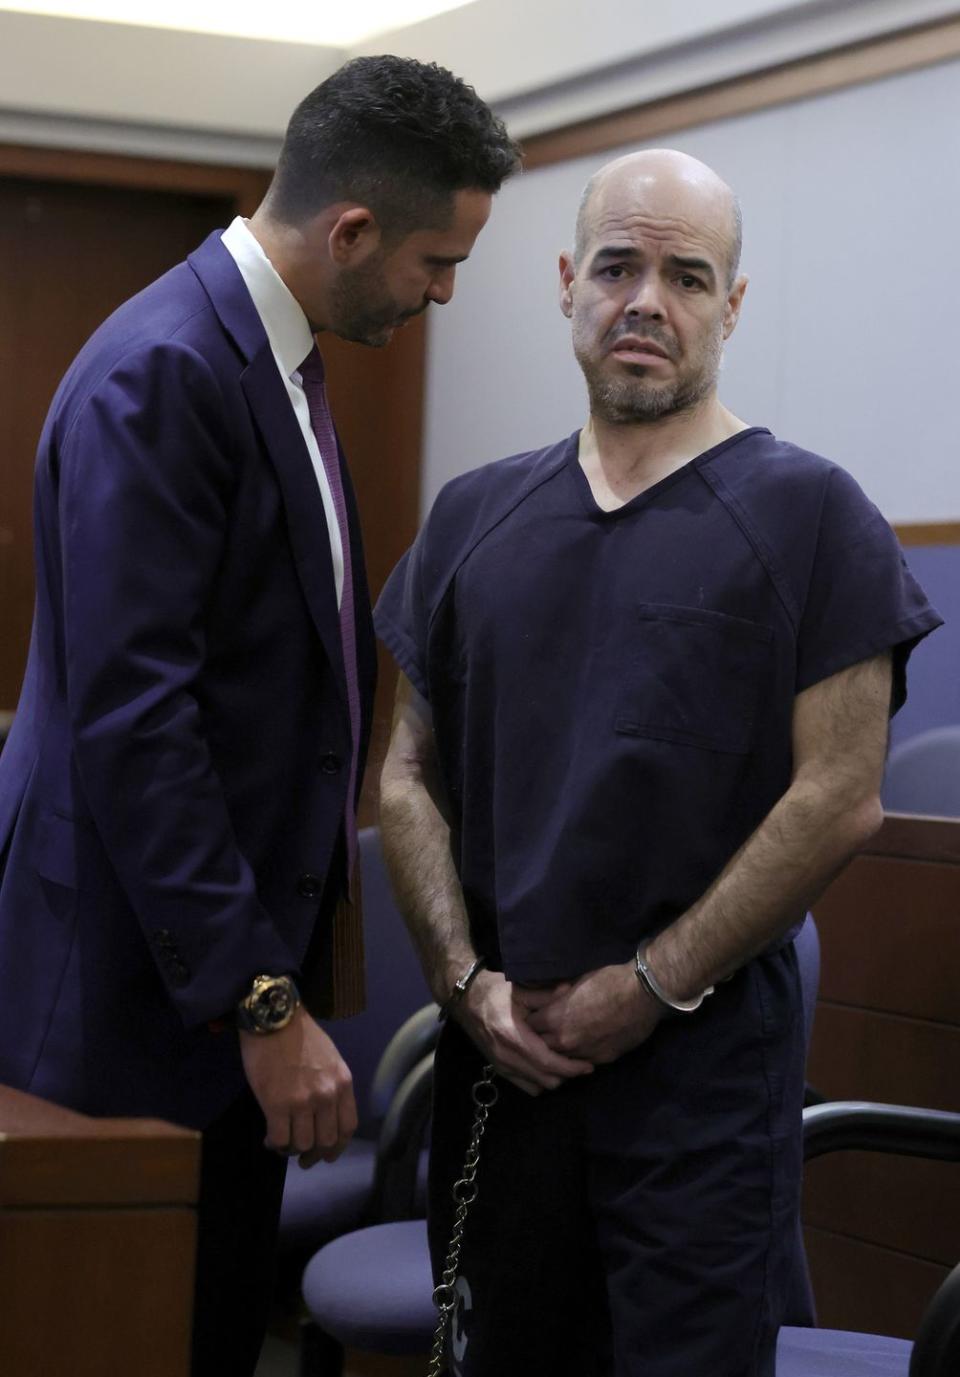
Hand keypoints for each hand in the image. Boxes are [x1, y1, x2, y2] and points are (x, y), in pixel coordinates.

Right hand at [240, 1007, 356, 1167]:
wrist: (275, 1018)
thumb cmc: (301, 1036)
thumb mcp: (331, 1059)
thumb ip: (332, 1086)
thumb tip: (326, 1115)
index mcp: (343, 1083)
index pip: (348, 1128)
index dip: (337, 1147)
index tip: (325, 1153)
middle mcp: (327, 1095)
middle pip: (326, 1141)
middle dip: (314, 1154)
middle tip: (302, 1158)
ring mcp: (303, 1101)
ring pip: (302, 1144)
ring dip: (291, 1149)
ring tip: (282, 1143)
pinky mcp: (277, 1104)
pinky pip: (280, 1138)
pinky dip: (275, 1144)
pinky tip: (269, 1138)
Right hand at [454, 969, 593, 1095]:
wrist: (465, 1000)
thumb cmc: (494, 992)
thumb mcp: (519, 990)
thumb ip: (546, 995)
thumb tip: (570, 989)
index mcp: (513, 1037)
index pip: (548, 1063)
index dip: (571, 1068)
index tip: (589, 1065)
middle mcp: (507, 1057)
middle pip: (546, 1080)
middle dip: (567, 1075)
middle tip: (581, 1063)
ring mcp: (501, 1066)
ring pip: (537, 1086)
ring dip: (554, 1079)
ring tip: (566, 1065)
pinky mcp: (498, 1069)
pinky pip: (525, 1086)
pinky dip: (540, 1082)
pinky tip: (547, 1068)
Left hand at [522, 961, 662, 1063]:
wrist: (642, 994)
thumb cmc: (608, 980)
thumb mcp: (575, 983)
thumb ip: (558, 999)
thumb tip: (549, 1001)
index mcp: (555, 1018)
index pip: (530, 1026)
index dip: (532, 1021)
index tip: (535, 1017)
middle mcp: (565, 1040)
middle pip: (541, 1046)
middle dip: (540, 1039)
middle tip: (545, 1032)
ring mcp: (584, 1053)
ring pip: (560, 1059)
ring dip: (559, 1052)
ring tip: (562, 1043)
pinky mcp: (602, 1059)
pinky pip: (582, 1063)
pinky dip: (578, 1057)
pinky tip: (581, 1049)